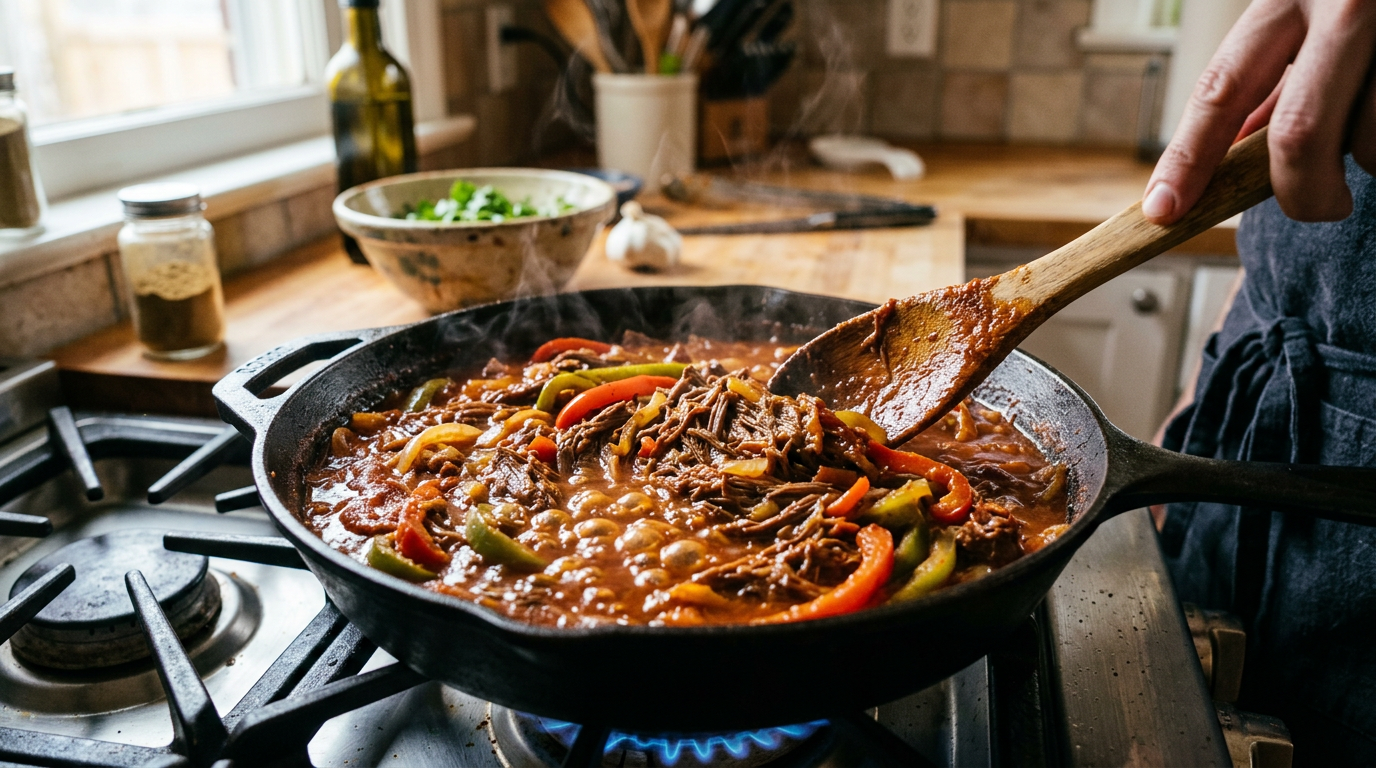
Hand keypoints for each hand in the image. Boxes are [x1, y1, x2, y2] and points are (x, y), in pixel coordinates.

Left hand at [1142, 0, 1375, 224]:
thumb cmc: (1367, 1)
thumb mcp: (1308, 14)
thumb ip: (1271, 78)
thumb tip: (1228, 152)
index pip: (1220, 91)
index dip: (1187, 158)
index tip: (1163, 209)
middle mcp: (1345, 4)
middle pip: (1300, 135)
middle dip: (1302, 192)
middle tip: (1317, 205)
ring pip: (1371, 143)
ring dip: (1370, 156)